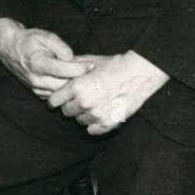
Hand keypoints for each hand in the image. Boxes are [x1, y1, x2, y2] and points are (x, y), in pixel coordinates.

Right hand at [0, 17, 95, 97]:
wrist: (10, 49)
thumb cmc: (29, 41)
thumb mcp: (46, 36)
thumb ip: (61, 47)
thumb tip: (73, 59)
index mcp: (38, 63)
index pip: (64, 70)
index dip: (80, 68)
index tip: (92, 65)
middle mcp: (36, 78)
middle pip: (65, 85)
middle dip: (80, 80)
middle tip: (93, 74)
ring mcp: (36, 88)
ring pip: (61, 93)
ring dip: (73, 87)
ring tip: (85, 78)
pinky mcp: (38, 93)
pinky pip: (56, 95)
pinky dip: (65, 90)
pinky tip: (72, 82)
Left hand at [47, 50, 169, 134]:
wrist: (140, 73)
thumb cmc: (115, 65)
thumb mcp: (90, 63)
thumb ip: (72, 70)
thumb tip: (58, 71)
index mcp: (76, 87)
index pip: (54, 102)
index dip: (57, 100)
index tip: (60, 99)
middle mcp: (83, 102)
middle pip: (66, 112)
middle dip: (71, 106)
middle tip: (81, 99)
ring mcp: (96, 114)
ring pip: (79, 121)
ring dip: (84, 114)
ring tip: (95, 104)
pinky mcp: (108, 123)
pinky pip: (92, 130)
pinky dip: (95, 125)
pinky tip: (101, 114)